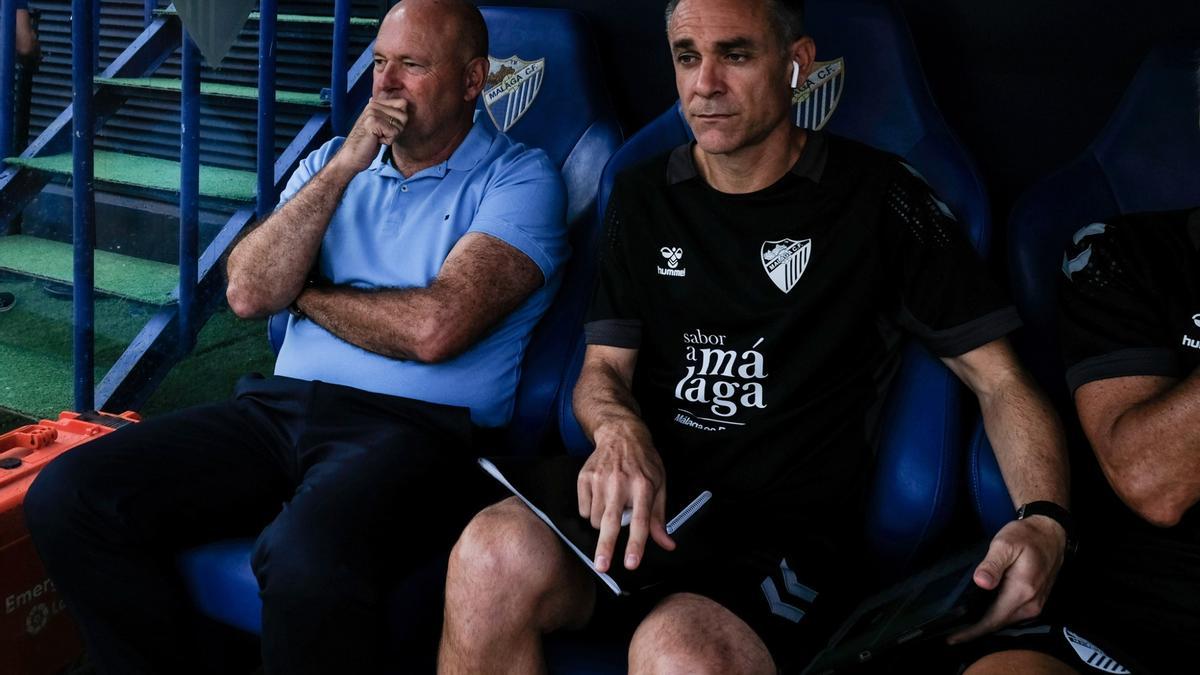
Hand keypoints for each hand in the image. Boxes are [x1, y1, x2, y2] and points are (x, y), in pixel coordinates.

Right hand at [331, 96, 408, 172]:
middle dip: (396, 130)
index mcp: (376, 103)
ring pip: (399, 125)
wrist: (352, 156)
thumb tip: (404, 102)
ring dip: (391, 136)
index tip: (385, 128)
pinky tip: (376, 141)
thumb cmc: (368, 143)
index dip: (400, 120)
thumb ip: (391, 113)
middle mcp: (373, 104)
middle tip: (381, 134)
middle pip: (404, 115)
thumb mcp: (382, 126)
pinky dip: (388, 141)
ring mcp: (372, 112)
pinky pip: (394, 132)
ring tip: (377, 137)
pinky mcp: (372, 122)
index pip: (403, 103)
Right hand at [577, 419, 674, 572]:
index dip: (636, 545)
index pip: (640, 521)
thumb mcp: (659, 485)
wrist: (621, 434)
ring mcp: (600, 480)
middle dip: (605, 547)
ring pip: (595, 520)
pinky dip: (591, 512)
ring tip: (612, 508)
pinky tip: (600, 498)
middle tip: (602, 567)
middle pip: (611, 522)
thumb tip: (667, 544)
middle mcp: (620, 483)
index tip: (631, 563)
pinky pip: (584, 509)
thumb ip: (659, 518)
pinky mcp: (584, 477)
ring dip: (603, 524)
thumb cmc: (644, 462)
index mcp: (643, 486)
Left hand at [948, 515, 1067, 643]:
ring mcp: (1035, 605)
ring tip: (961, 625)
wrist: (1051, 534)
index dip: (972, 631)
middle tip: (950, 633)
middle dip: (974, 631)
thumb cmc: (1026, 536)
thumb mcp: (1005, 544)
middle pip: (997, 625)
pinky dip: (995, 618)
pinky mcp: (1035, 602)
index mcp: (1022, 591)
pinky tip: (980, 615)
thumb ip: (992, 564)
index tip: (952, 638)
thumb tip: (981, 582)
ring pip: (1005, 622)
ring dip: (984, 625)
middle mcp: (1030, 604)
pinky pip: (1012, 615)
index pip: (992, 620)